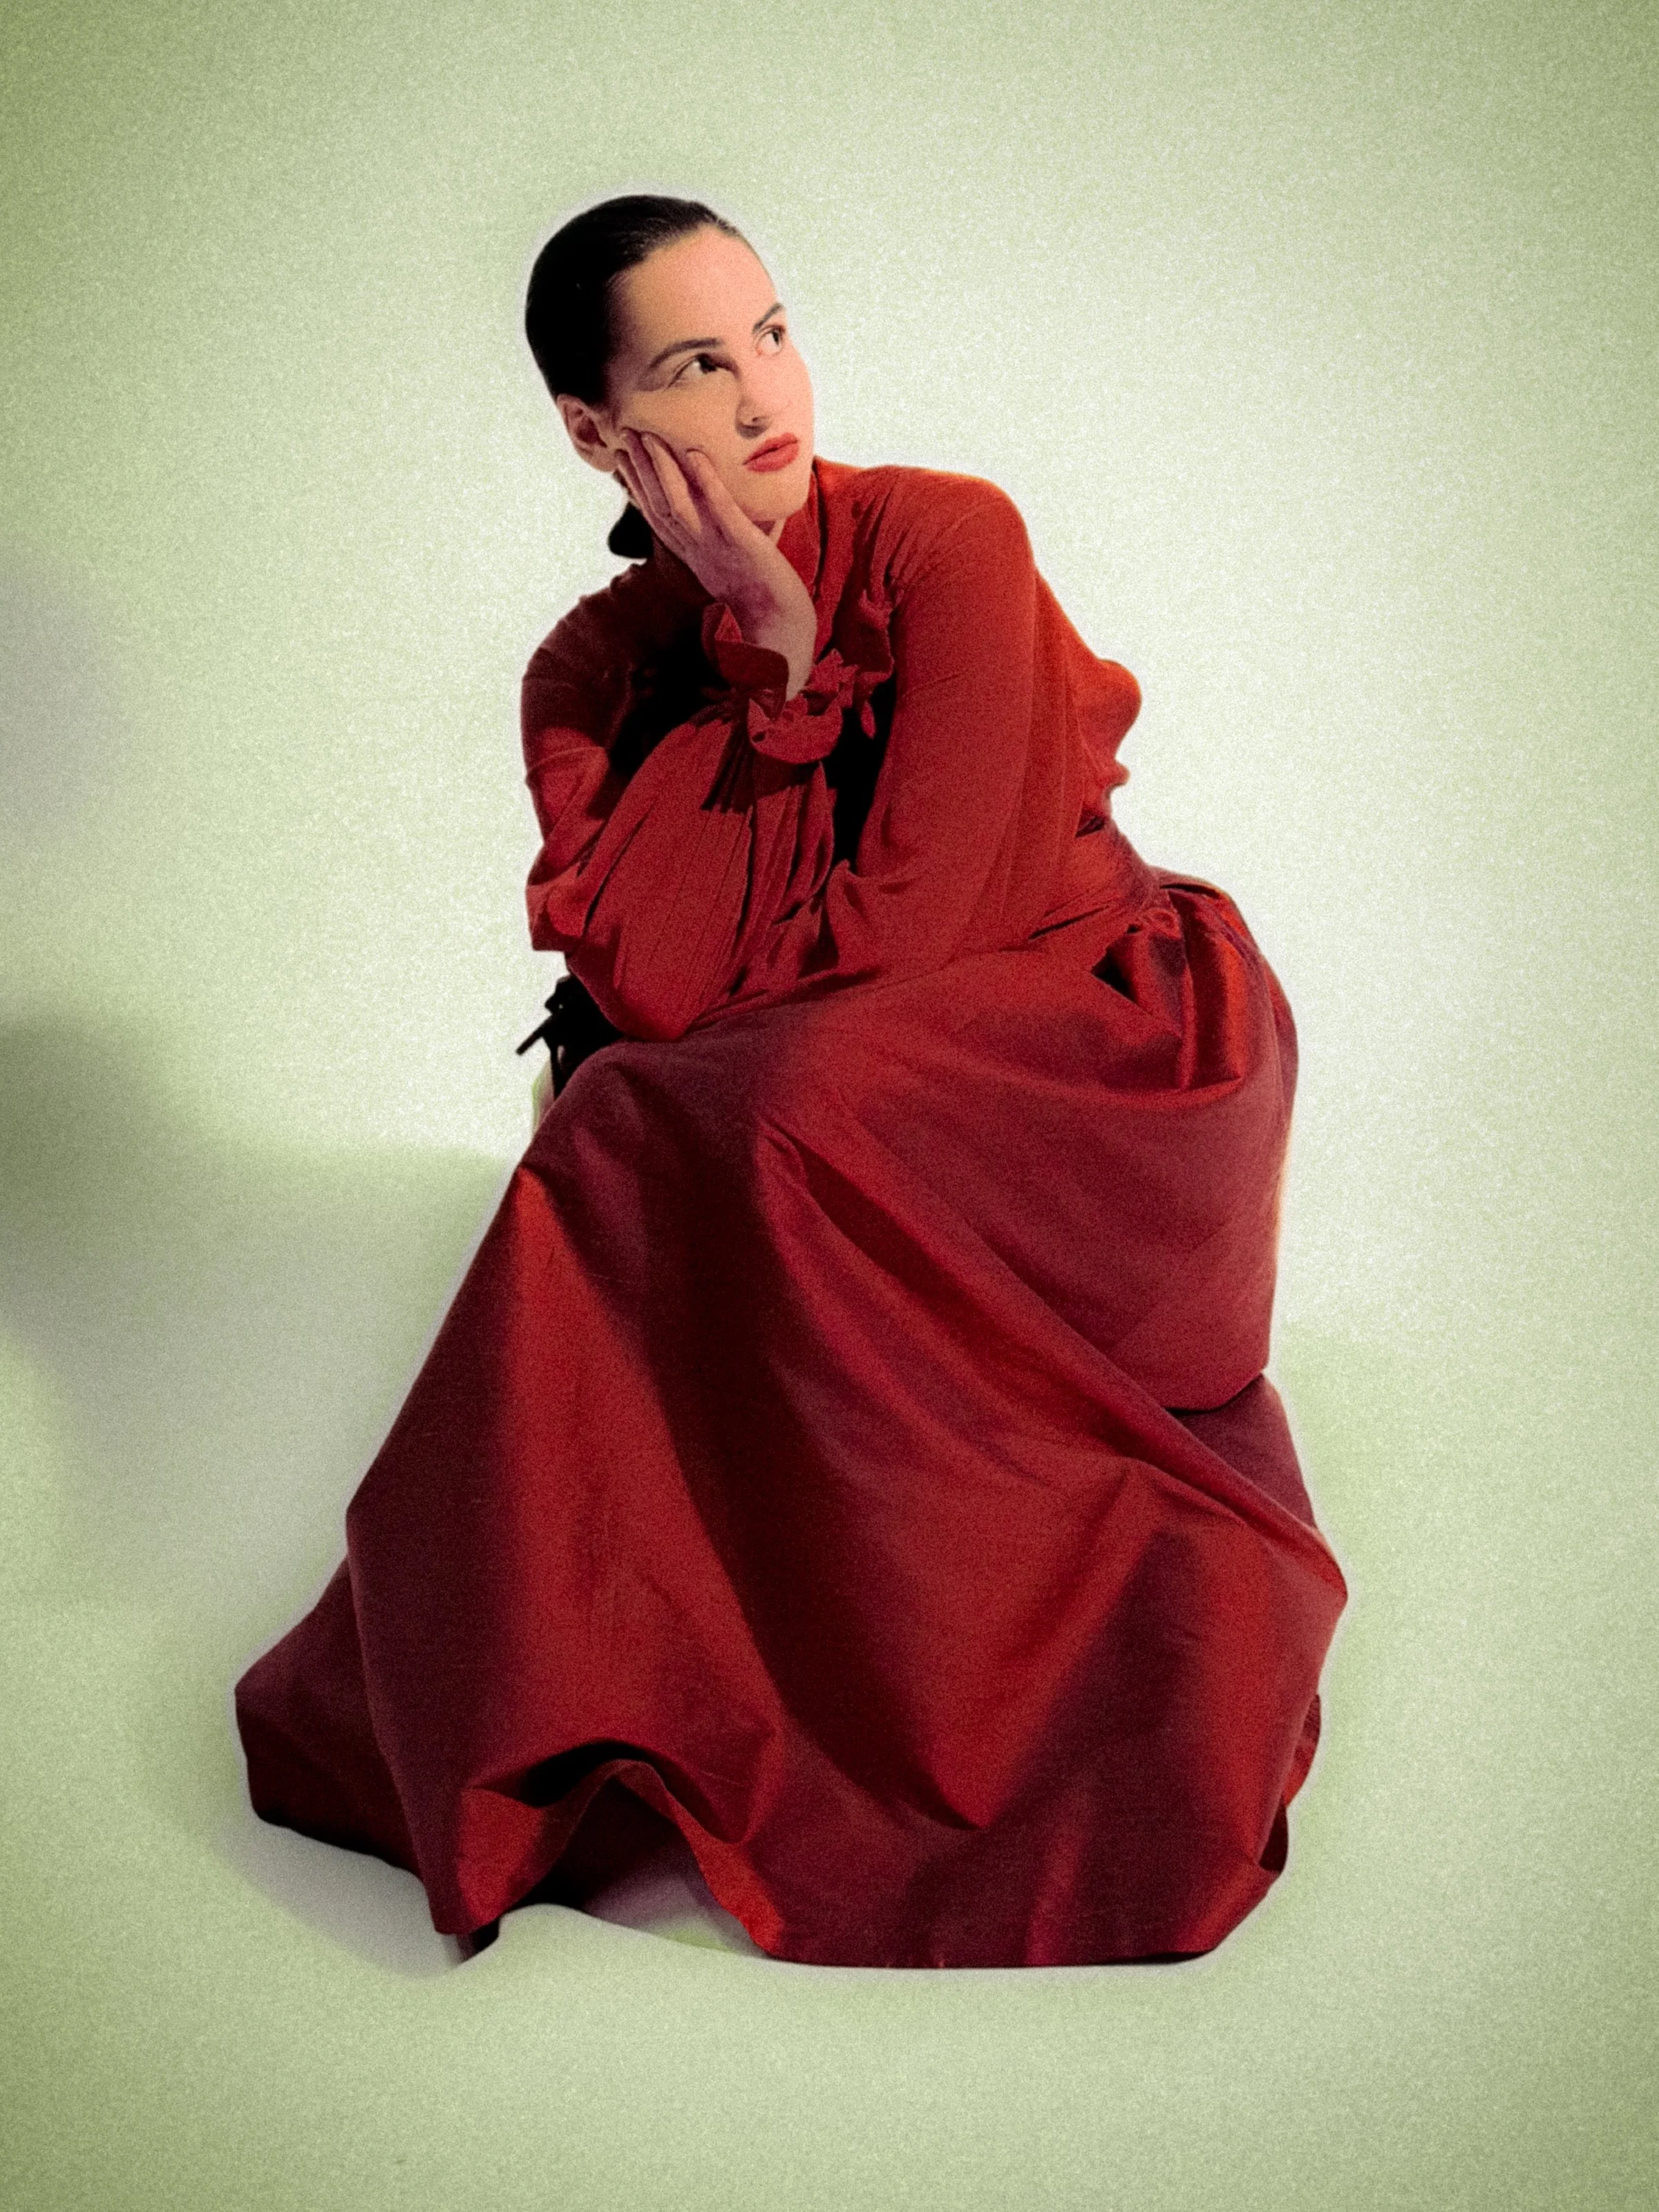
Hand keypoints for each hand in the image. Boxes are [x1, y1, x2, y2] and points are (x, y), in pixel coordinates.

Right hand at [613, 430, 816, 697]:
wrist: (782, 624)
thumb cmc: (765, 592)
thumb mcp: (737, 558)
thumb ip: (735, 531)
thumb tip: (750, 503)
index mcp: (692, 554)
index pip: (656, 517)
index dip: (636, 487)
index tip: (621, 457)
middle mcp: (697, 550)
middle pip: (659, 505)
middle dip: (638, 469)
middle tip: (624, 433)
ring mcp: (717, 547)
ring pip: (678, 504)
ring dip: (660, 469)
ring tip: (648, 437)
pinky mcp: (742, 544)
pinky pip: (720, 509)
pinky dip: (706, 482)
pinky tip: (694, 455)